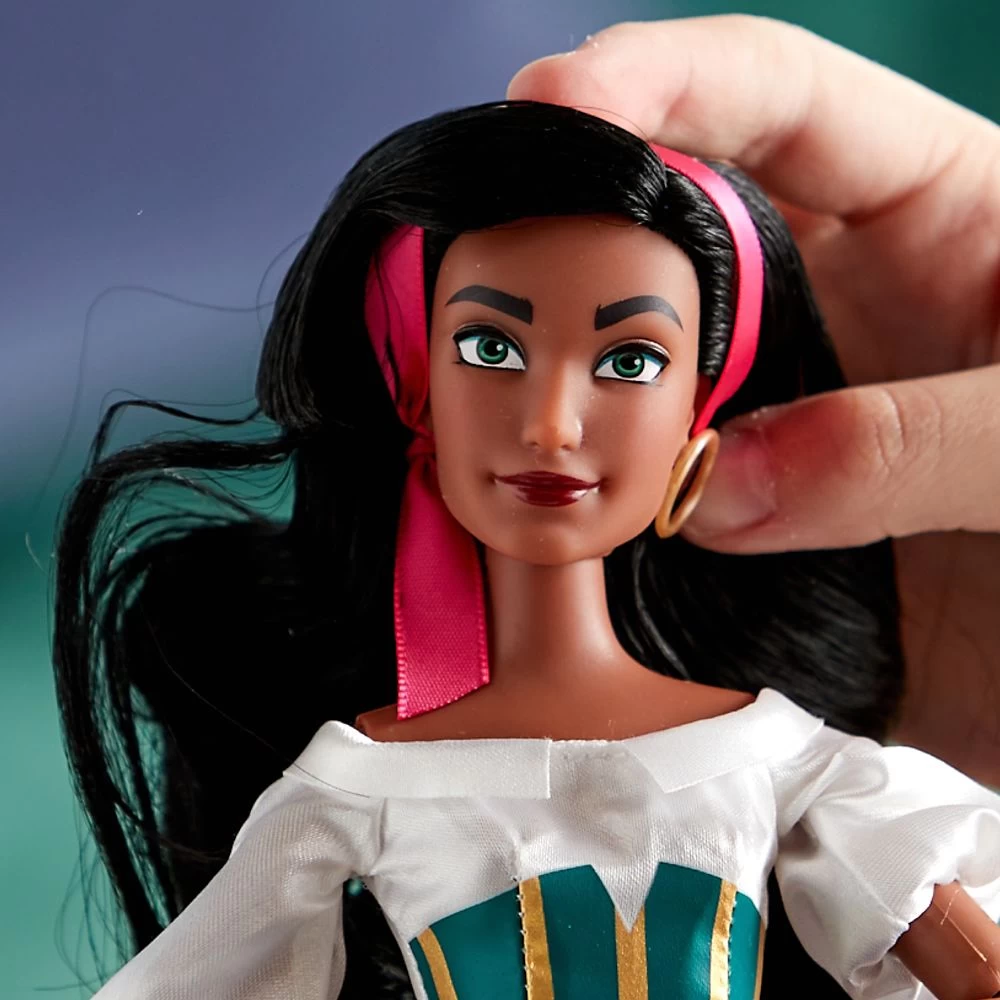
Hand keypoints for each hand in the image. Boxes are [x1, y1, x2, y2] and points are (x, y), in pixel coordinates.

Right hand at [508, 16, 999, 782]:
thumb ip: (914, 443)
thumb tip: (731, 481)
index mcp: (938, 220)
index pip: (776, 101)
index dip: (658, 81)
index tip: (554, 104)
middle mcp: (845, 311)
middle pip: (677, 234)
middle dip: (575, 234)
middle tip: (494, 265)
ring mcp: (793, 424)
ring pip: (651, 381)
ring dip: (586, 398)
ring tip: (509, 404)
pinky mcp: (768, 535)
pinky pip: (667, 516)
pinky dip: (615, 526)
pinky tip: (574, 529)